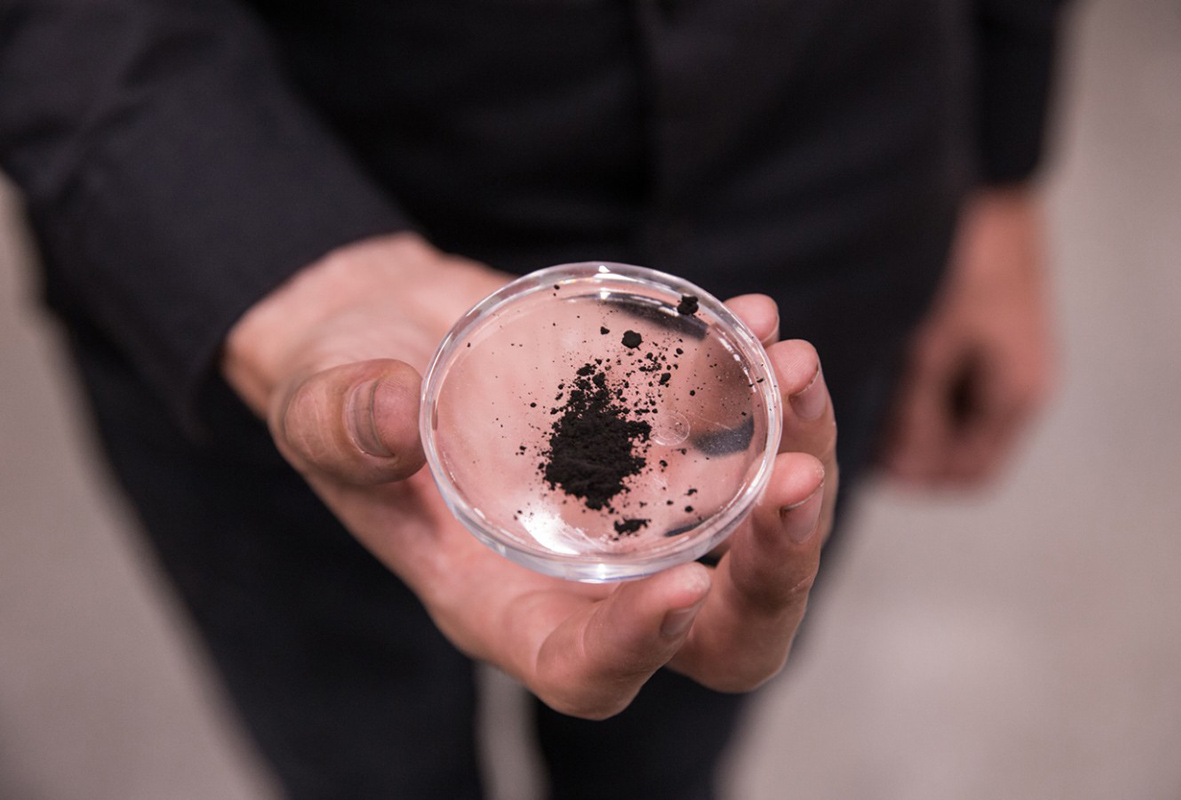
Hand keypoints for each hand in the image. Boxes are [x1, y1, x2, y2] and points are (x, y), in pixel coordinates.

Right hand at [222, 234, 837, 717]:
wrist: (384, 332)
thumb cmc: (339, 395)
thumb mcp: (320, 412)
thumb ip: (344, 426)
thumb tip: (394, 411)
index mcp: (504, 604)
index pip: (587, 671)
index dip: (642, 650)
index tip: (685, 588)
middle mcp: (590, 572)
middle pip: (719, 630)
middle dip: (776, 569)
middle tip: (795, 480)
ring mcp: (636, 504)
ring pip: (755, 527)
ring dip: (798, 453)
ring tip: (791, 363)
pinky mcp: (657, 435)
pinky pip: (738, 431)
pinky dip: (763, 384)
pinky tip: (759, 316)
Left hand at [880, 187, 1054, 486]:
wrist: (989, 193)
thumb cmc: (961, 266)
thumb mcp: (930, 346)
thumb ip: (915, 413)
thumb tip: (898, 470)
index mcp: (1016, 397)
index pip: (967, 473)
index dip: (914, 476)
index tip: (861, 460)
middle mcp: (1019, 389)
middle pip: (961, 454)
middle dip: (910, 453)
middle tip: (853, 434)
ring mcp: (1006, 366)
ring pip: (954, 424)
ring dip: (912, 424)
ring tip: (862, 402)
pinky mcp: (990, 343)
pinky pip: (953, 390)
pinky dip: (921, 394)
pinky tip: (882, 373)